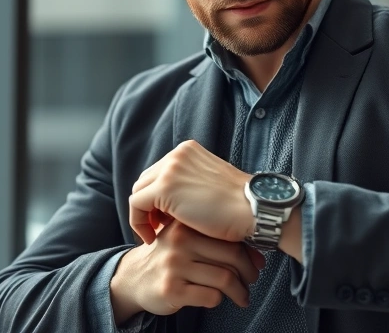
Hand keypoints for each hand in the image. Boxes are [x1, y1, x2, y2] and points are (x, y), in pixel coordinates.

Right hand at [110, 221, 265, 324]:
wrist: (133, 278)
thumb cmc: (170, 258)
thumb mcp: (186, 240)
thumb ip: (215, 243)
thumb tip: (258, 259)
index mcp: (187, 225)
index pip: (230, 238)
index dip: (250, 254)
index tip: (257, 265)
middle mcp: (180, 242)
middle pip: (232, 257)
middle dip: (248, 274)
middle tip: (251, 282)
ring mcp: (174, 265)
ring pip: (224, 279)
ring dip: (239, 292)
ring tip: (242, 296)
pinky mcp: (171, 289)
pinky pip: (210, 296)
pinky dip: (219, 300)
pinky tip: (217, 299)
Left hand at [129, 140, 254, 244]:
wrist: (253, 209)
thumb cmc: (238, 206)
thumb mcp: (210, 185)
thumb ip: (189, 185)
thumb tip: (170, 204)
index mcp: (188, 150)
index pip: (160, 172)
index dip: (158, 197)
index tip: (164, 218)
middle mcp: (176, 154)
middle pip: (146, 181)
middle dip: (149, 205)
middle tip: (158, 227)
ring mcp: (169, 169)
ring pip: (138, 192)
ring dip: (143, 214)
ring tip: (155, 234)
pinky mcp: (164, 188)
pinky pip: (136, 205)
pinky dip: (138, 223)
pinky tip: (152, 238)